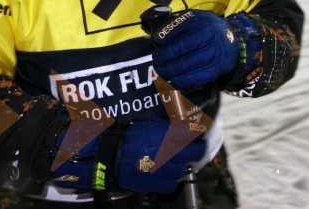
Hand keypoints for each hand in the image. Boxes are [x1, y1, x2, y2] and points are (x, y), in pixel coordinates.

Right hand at [51, 120, 205, 194]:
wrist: (111, 158)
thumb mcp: (150, 126)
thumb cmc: (128, 138)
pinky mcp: (160, 184)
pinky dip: (172, 178)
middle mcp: (174, 153)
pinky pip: (173, 183)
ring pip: (186, 167)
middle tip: (192, 146)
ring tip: (177, 160)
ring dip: (183, 163)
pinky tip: (167, 173)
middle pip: (197, 151)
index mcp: (171, 135)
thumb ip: (168, 127)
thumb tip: (181, 124)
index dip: (197, 132)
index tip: (196, 132)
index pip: (195, 132)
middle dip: (196, 147)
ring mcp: (168, 170)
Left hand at [151, 9, 239, 88]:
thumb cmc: (207, 28)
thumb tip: (158, 37)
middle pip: (187, 46)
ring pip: (192, 62)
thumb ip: (178, 25)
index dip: (168, 35)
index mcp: (205, 21)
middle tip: (157, 60)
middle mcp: (213, 35)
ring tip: (162, 71)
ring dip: (173, 69)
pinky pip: (201, 76)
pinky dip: (185, 80)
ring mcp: (218, 52)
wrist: (233, 38)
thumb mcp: (195, 19)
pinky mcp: (220, 67)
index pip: (184, 27)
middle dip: (167, 55)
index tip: (157, 42)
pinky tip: (174, 80)